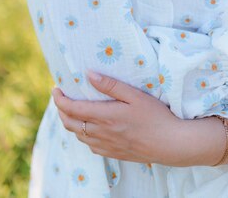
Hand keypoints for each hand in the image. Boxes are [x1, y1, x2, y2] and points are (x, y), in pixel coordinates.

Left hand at [52, 70, 183, 165]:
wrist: (171, 144)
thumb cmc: (156, 116)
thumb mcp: (135, 95)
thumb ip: (111, 85)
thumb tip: (89, 74)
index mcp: (105, 116)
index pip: (72, 108)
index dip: (59, 99)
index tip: (56, 89)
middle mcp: (101, 133)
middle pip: (70, 123)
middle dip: (61, 110)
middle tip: (62, 98)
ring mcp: (106, 145)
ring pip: (78, 135)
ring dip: (71, 122)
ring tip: (73, 110)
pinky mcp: (113, 153)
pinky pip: (90, 145)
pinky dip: (83, 135)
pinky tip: (90, 127)